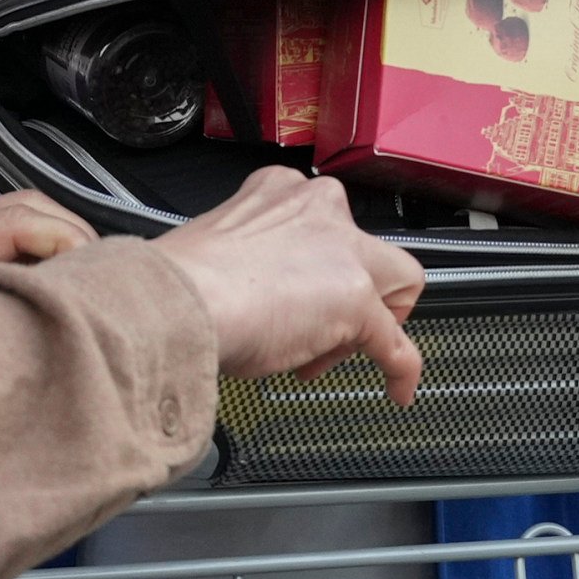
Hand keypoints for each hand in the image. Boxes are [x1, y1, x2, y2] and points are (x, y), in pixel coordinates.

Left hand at [0, 190, 95, 288]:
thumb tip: (49, 321)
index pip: (17, 218)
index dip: (68, 237)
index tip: (94, 272)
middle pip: (24, 203)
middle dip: (74, 230)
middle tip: (104, 271)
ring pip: (15, 210)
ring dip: (55, 235)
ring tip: (81, 277)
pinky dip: (31, 244)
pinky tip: (42, 282)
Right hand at [152, 166, 427, 405]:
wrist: (177, 304)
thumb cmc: (184, 285)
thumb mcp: (224, 248)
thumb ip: (259, 260)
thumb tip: (266, 292)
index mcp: (283, 190)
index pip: (329, 228)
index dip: (320, 274)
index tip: (303, 298)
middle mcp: (321, 209)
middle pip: (372, 255)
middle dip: (356, 298)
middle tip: (319, 330)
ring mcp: (345, 253)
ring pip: (391, 291)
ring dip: (360, 331)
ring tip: (311, 357)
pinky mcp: (359, 300)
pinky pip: (397, 345)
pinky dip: (402, 370)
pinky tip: (397, 387)